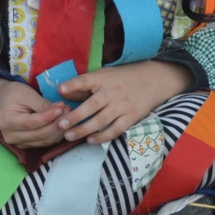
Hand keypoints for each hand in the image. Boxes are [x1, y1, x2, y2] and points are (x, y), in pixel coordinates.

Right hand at [0, 79, 66, 148]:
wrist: (3, 101)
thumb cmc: (13, 94)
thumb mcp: (26, 94)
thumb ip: (42, 104)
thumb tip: (61, 109)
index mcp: (6, 122)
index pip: (31, 123)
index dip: (48, 117)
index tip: (62, 107)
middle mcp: (10, 136)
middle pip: (39, 135)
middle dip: (56, 124)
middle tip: (69, 111)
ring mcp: (19, 143)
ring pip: (44, 141)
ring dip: (59, 130)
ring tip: (69, 115)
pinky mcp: (27, 145)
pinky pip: (44, 142)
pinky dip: (55, 134)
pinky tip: (63, 123)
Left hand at [56, 60, 190, 144]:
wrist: (153, 80)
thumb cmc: (123, 78)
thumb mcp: (105, 75)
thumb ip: (86, 85)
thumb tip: (63, 92)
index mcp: (103, 78)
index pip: (86, 80)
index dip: (73, 85)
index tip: (60, 89)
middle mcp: (112, 91)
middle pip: (91, 105)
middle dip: (75, 116)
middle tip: (61, 124)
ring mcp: (123, 105)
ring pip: (101, 120)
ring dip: (84, 129)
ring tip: (69, 136)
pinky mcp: (132, 116)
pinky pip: (115, 129)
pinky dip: (103, 136)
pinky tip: (91, 140)